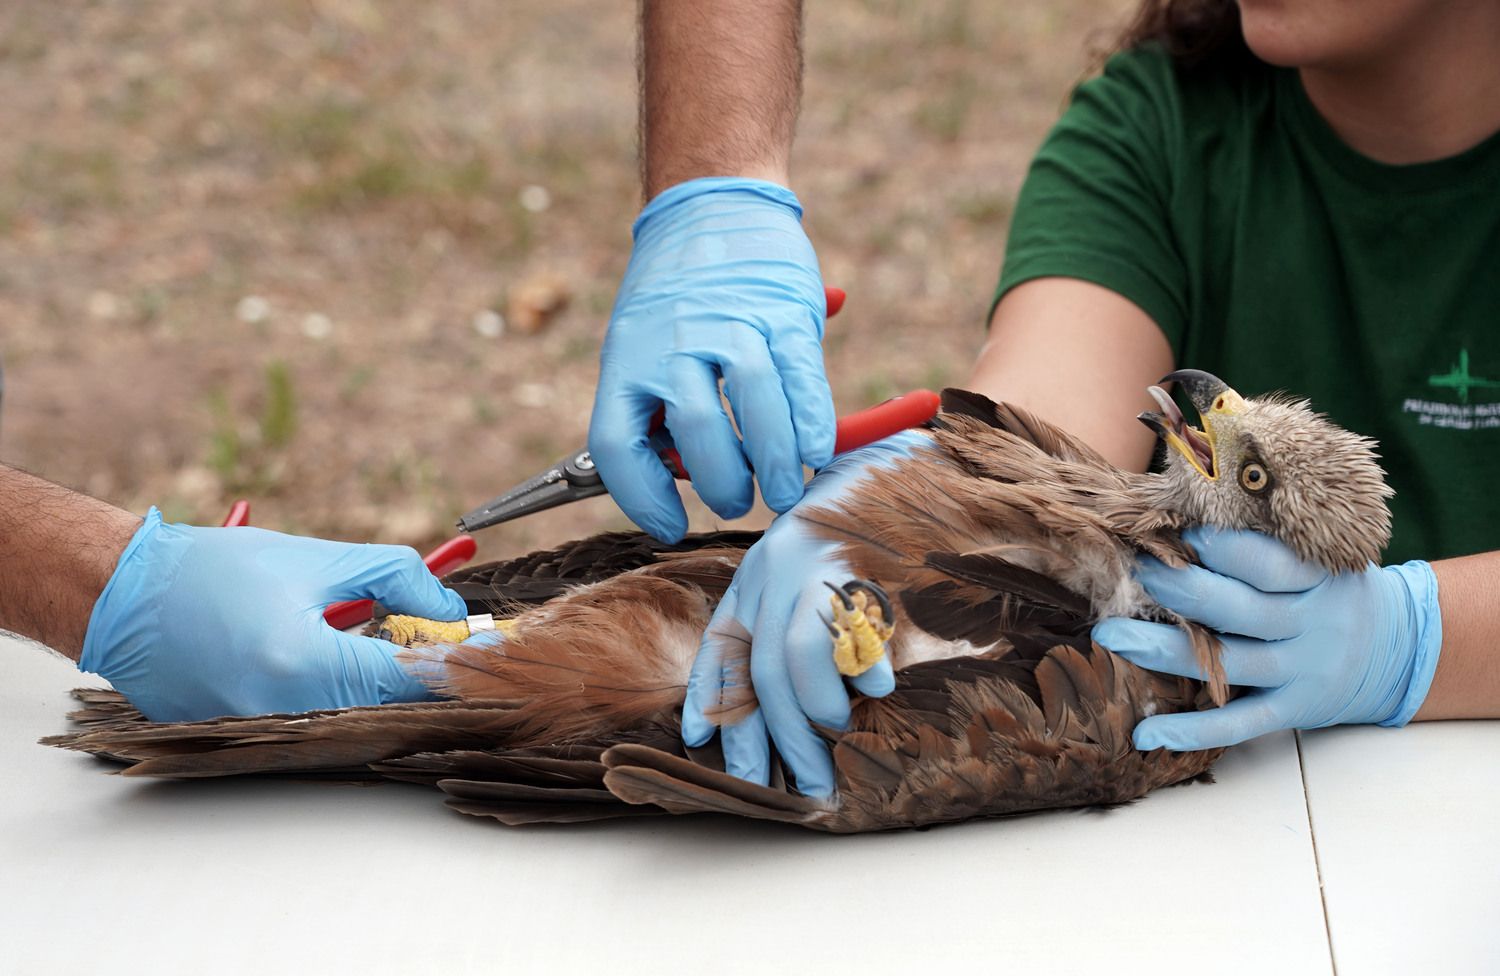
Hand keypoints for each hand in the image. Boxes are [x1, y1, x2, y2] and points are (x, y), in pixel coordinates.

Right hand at [80, 508, 467, 721]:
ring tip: (397, 658)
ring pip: (351, 725)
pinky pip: (310, 730)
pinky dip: (338, 706)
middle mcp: (281, 712)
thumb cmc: (213, 570)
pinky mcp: (239, 742)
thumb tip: (448, 610)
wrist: (123, 594)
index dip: (452, 664)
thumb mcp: (320, 560)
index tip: (480, 650)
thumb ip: (397, 579)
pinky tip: (347, 677)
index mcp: (303, 664)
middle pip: (385, 712)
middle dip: (423, 683)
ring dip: (382, 697)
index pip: (408, 680)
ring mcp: (256, 735)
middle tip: (443, 654)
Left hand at [589, 177, 833, 542]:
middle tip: (737, 501)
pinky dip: (813, 423)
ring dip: (774, 462)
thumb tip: (675, 479)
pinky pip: (800, 377)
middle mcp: (672, 339)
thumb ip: (655, 405)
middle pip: (694, 430)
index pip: (616, 443)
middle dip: (721, 484)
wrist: (712, 201)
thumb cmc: (677, 294)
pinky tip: (817, 450)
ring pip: (754, 406)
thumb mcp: (642, 344)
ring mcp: (731, 322)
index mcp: (626, 356)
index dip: (641, 496)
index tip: (669, 524)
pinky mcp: (783, 310)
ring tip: (784, 489)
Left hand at [680, 434, 922, 796]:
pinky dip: (862, 667)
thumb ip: (798, 619)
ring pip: (793, 659)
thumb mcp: (818, 567)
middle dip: (774, 737)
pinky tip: (880, 691)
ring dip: (815, 715)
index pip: (719, 646)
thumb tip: (801, 700)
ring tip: (837, 745)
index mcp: (758, 573)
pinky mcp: (859, 557)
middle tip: (800, 784)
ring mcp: (814, 563)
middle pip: (758, 670)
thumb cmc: (876, 521)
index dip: (709, 698)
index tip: (702, 740)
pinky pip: (850, 627)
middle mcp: (774, 568)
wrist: (918, 454)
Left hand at [1093, 527, 1441, 750]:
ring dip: (1163, 651)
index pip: (1267, 563)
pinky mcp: (1292, 712)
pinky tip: (1144, 734)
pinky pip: (1237, 724)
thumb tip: (1181, 516)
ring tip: (1111, 635)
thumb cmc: (1331, 591)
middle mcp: (1312, 626)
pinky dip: (1190, 732)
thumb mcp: (1318, 558)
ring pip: (1228, 664)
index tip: (1174, 534)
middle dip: (1179, 589)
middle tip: (1132, 573)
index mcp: (1318, 579)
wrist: (1398, 650)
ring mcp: (1302, 673)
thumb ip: (1265, 544)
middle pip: (1238, 610)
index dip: (1218, 549)